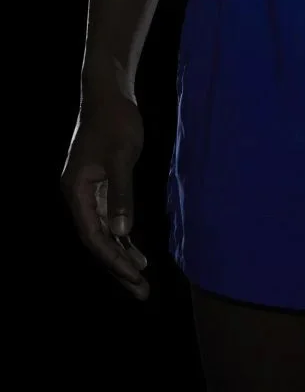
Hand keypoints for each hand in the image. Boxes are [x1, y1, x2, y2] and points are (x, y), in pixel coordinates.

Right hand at [61, 89, 149, 299]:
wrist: (110, 98)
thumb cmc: (116, 123)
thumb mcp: (121, 158)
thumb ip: (121, 195)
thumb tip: (121, 233)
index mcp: (76, 191)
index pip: (93, 235)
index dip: (112, 259)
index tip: (133, 277)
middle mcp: (79, 197)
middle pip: (98, 241)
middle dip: (118, 268)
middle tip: (142, 293)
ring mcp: (90, 195)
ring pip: (105, 235)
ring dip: (122, 259)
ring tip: (142, 283)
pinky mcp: (103, 190)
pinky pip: (111, 223)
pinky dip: (124, 241)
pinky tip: (137, 255)